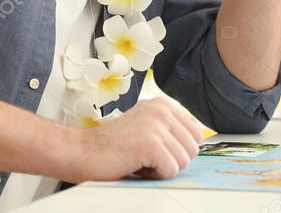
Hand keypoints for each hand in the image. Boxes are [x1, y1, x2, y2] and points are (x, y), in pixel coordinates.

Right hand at [61, 98, 203, 181]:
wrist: (82, 151)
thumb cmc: (113, 146)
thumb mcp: (146, 127)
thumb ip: (171, 130)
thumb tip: (198, 143)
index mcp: (163, 104)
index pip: (197, 133)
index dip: (179, 150)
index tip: (156, 150)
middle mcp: (161, 110)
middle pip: (193, 149)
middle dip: (173, 160)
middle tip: (146, 156)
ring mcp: (156, 125)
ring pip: (183, 162)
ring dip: (161, 169)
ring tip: (139, 159)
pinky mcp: (150, 143)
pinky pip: (171, 170)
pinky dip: (154, 176)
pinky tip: (136, 165)